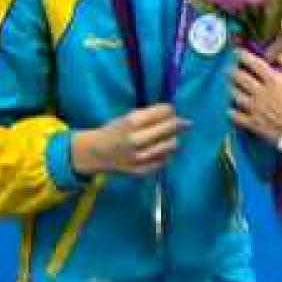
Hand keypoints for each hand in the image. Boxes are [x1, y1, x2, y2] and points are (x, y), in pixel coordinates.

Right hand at [72, 104, 189, 175]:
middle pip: (168, 128)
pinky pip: (163, 161)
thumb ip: (151, 115)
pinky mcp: (141, 170)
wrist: (97, 153)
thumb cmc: (115, 131)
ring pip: (170, 146)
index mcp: (131, 122)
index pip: (163, 112)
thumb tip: (180, 117)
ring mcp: (138, 157)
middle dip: (179, 124)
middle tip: (184, 123)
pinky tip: (163, 151)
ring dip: (174, 139)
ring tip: (172, 137)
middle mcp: (135, 140)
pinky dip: (166, 155)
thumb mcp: (128, 117)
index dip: (170, 110)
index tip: (171, 111)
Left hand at [230, 49, 281, 146]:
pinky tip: (229, 110)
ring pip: (236, 95)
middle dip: (233, 72)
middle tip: (228, 69)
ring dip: (231, 89)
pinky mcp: (253, 123)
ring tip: (228, 86)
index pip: (255, 64)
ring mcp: (255, 108)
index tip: (237, 52)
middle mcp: (260, 92)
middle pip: (241, 78)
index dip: (244, 56)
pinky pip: (237, 117)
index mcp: (273, 81)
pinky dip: (232, 112)